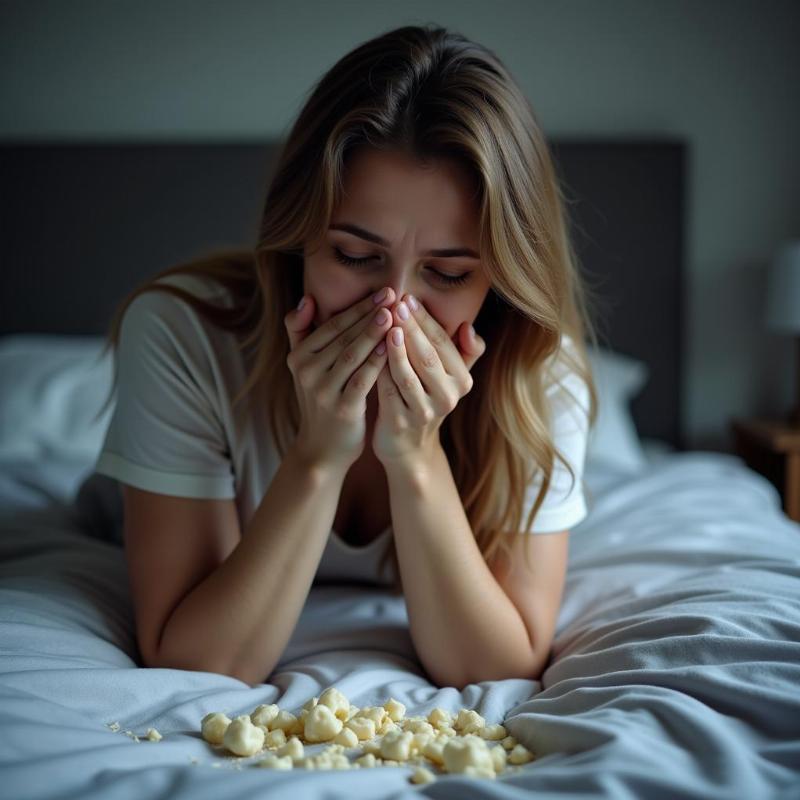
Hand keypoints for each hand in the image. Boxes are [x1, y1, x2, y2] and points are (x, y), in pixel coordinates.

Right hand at [284, 287, 396, 471]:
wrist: (322, 448)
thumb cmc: (320, 400)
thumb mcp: (304, 367)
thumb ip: (301, 332)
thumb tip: (306, 298)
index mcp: (298, 357)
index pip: (331, 325)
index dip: (357, 307)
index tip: (381, 291)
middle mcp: (307, 371)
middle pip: (343, 336)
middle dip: (369, 314)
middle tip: (392, 295)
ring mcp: (323, 390)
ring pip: (352, 354)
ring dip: (374, 332)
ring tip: (394, 314)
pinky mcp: (341, 408)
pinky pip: (363, 379)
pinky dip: (377, 361)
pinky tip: (393, 347)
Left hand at [371, 293, 486, 467]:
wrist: (409, 447)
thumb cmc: (426, 399)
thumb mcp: (450, 378)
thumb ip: (464, 352)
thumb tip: (468, 326)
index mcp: (462, 381)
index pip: (443, 343)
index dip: (425, 320)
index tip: (408, 298)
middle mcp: (447, 397)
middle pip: (427, 356)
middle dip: (410, 328)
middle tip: (394, 303)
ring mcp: (423, 412)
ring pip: (407, 374)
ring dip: (395, 348)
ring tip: (385, 325)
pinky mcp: (399, 422)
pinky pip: (387, 390)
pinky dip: (379, 369)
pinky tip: (369, 351)